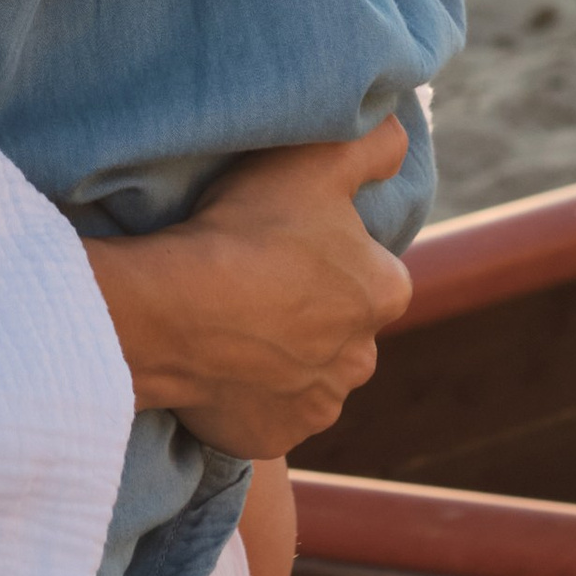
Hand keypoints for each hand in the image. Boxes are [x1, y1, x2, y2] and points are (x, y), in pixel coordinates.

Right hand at [84, 122, 414, 460]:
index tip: (284, 239)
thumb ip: (371, 144)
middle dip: (308, 311)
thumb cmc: (249, 230)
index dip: (326, 253)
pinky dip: (247, 394)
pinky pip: (265, 413)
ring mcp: (317, 406)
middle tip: (254, 279)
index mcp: (384, 293)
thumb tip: (400, 136)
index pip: (370, 271)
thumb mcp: (315, 159)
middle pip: (340, 328)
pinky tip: (216, 362)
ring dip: (280, 355)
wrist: (176, 311)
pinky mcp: (273, 439)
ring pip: (306, 374)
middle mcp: (363, 359)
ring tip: (228, 321)